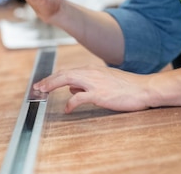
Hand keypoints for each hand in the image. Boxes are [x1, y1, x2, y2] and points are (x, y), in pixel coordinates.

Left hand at [34, 65, 151, 113]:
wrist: (144, 88)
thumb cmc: (126, 87)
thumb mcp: (104, 80)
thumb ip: (87, 82)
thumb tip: (71, 88)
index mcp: (92, 70)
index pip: (67, 71)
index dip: (52, 77)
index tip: (42, 83)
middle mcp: (91, 73)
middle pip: (63, 73)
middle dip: (48, 80)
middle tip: (36, 88)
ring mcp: (95, 83)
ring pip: (67, 79)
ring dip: (52, 85)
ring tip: (42, 92)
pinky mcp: (100, 94)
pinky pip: (80, 97)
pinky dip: (71, 102)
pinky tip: (67, 109)